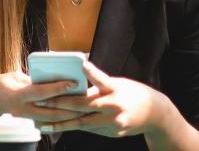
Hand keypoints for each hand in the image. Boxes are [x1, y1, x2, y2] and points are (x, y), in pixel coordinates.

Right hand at [0, 71, 82, 122]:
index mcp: (18, 94)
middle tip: (86, 101)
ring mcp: (22, 122)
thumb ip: (27, 80)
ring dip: (66, 116)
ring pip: (50, 121)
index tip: (74, 83)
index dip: (59, 87)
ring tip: (81, 110)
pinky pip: (42, 125)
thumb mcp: (7, 78)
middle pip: (52, 110)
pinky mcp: (22, 128)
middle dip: (70, 107)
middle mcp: (22, 111)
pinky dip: (55, 121)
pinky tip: (66, 117)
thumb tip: (44, 81)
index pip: (42, 91)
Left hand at [37, 62, 171, 137]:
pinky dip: (73, 127)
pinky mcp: (112, 133)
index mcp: (116, 89)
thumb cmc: (132, 93)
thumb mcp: (118, 83)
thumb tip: (78, 77)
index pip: (103, 79)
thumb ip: (99, 83)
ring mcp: (113, 123)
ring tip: (43, 123)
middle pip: (84, 105)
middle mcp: (115, 107)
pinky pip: (89, 129)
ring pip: (82, 123)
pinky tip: (58, 127)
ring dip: (61, 122)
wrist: (155, 115)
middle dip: (61, 103)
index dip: (92, 73)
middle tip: (42, 100)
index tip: (83, 65)